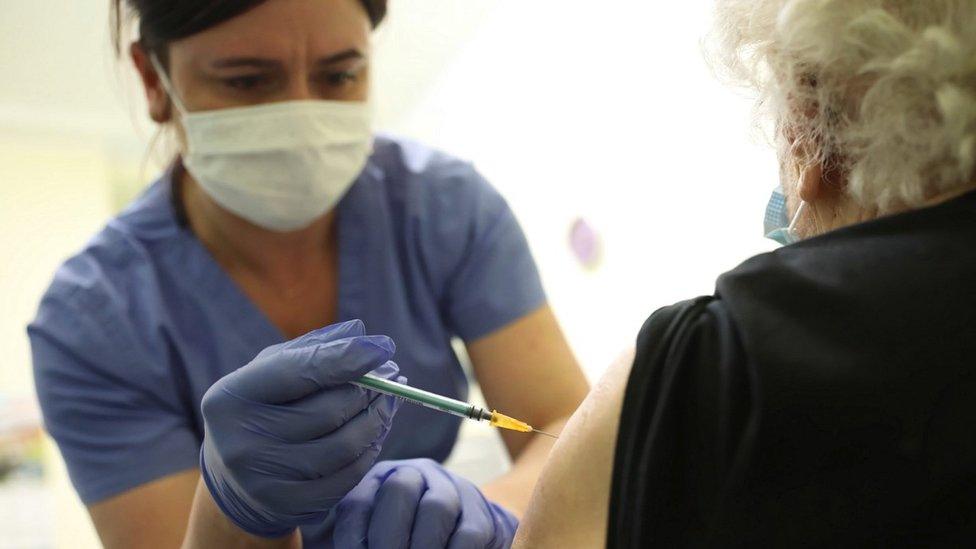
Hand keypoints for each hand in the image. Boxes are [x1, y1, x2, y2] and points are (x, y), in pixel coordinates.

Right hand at [199, 319, 401, 537]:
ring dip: (376, 421)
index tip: (384, 347)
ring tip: (388, 403)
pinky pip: (346, 477)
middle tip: (393, 376)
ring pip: (343, 446)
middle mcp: (241, 441)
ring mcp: (264, 480)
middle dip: (370, 390)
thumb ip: (313, 349)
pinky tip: (374, 435)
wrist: (234, 481)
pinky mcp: (288, 506)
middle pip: (328, 411)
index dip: (346, 358)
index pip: (298, 372)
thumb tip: (360, 333)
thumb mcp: (271, 372)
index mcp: (231, 397)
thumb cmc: (261, 410)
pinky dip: (369, 452)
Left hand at [332, 458, 518, 548]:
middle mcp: (415, 475)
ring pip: (437, 507)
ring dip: (423, 546)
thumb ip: (358, 538)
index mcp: (378, 481)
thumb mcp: (374, 531)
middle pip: (399, 489)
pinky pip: (467, 532)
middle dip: (388, 537)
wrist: (461, 533)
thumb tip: (335, 548)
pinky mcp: (479, 512)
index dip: (352, 537)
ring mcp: (451, 489)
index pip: (358, 502)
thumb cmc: (403, 537)